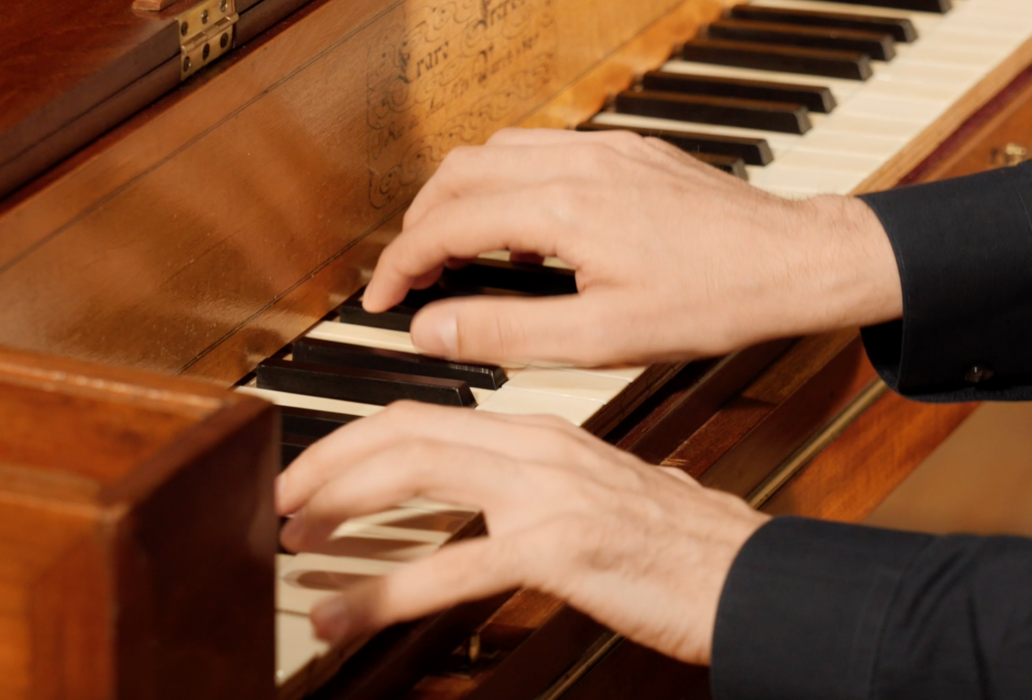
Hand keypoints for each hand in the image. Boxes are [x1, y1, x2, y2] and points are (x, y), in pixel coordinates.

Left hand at [274, 402, 768, 664]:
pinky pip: (449, 565)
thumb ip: (537, 497)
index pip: (427, 415)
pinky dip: (382, 590)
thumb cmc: (679, 546)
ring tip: (293, 541)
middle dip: (328, 461)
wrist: (749, 575)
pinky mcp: (558, 548)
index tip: (317, 472)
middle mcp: (538, 449)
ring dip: (338, 504)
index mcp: (544, 436)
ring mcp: (547, 494)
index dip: (357, 439)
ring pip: (414, 472)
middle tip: (283, 500)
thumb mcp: (599, 500)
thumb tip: (485, 518)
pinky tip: (344, 615)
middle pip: (404, 430)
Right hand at [363, 128, 900, 365]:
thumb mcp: (604, 339)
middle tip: (412, 277)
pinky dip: (509, 183)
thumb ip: (507, 333)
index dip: (401, 265)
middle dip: (420, 225)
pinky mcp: (630, 150)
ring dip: (461, 197)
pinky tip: (525, 230)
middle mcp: (577, 163)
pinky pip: (545, 149)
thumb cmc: (715, 301)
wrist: (797, 261)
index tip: (382, 300)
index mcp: (563, 209)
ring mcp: (605, 149)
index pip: (447, 225)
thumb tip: (433, 332)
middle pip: (459, 174)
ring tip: (456, 253)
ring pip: (498, 152)